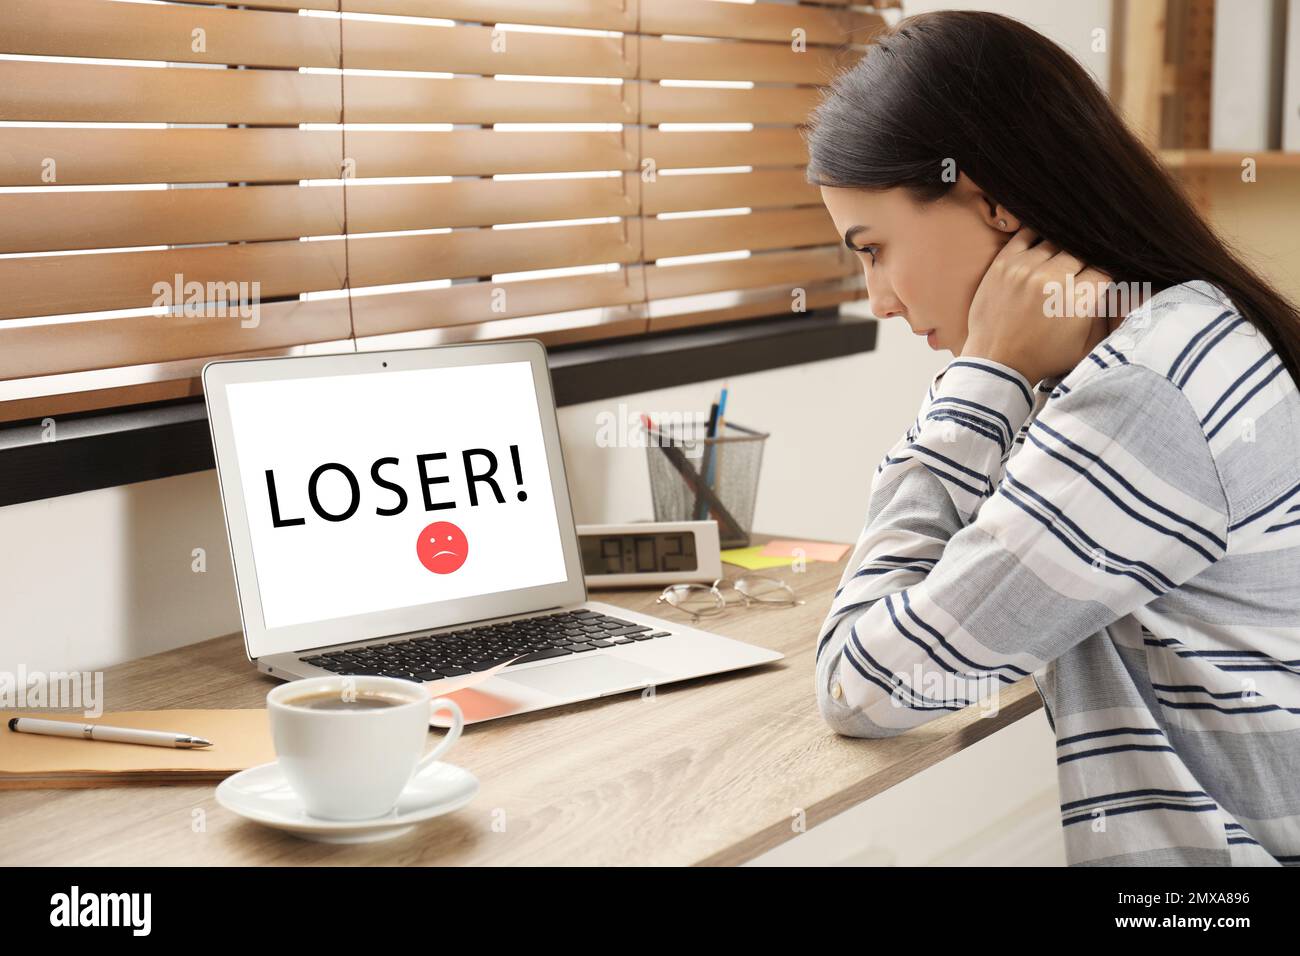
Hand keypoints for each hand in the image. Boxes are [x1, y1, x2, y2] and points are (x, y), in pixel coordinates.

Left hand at [961, 226, 1112, 384]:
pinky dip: (1038, 235)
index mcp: (1077, 300)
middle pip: (1081, 251)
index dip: (1107, 270)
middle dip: (1085, 261)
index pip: (1104, 267)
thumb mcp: (1088, 346)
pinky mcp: (1003, 263)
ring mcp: (1025, 268)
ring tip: (1061, 261)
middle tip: (1079, 271)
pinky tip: (1043, 244)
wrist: (998, 363)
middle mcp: (1052, 279)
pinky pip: (1026, 234)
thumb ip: (1108, 316)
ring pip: (1056, 240)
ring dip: (1062, 249)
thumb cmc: (1044, 357)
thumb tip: (1122, 287)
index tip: (1101, 275)